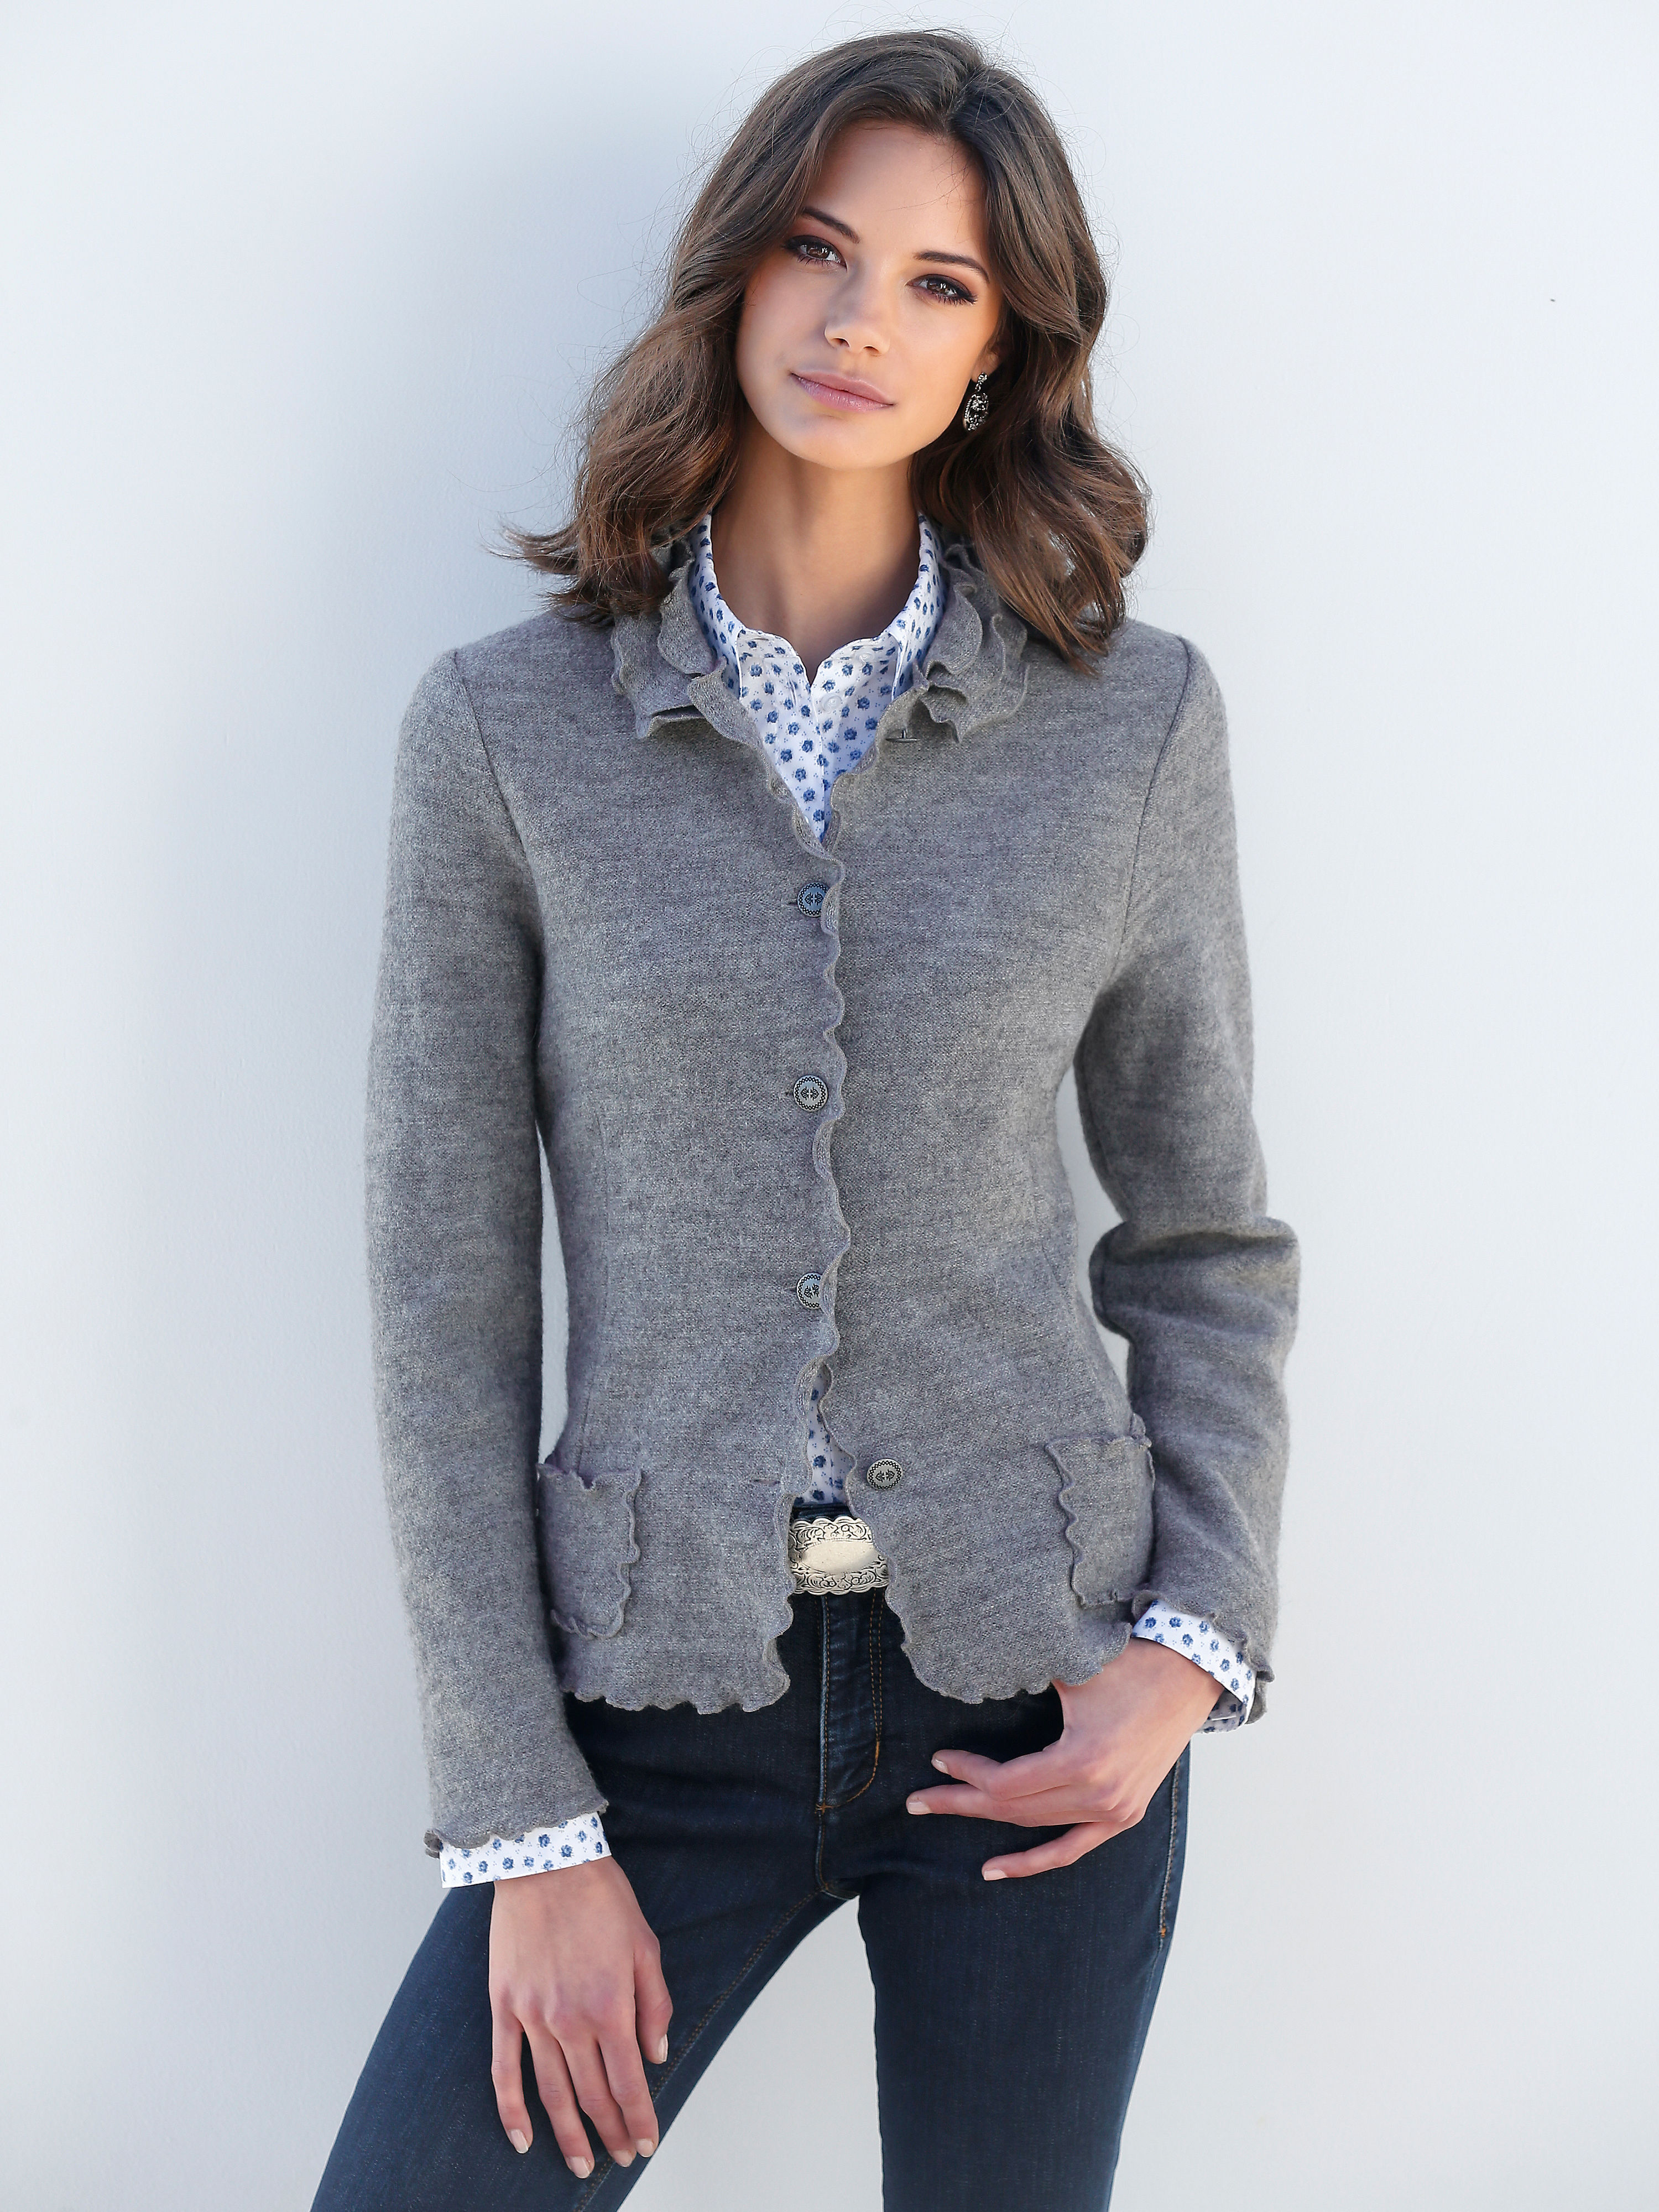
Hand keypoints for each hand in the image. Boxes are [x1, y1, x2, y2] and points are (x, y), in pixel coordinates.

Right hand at [488, 1855, 671, 2176]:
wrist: (545, 1861)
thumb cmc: (601, 1898)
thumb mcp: (645, 1945)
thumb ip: (654, 2005)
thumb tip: (656, 2055)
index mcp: (610, 2006)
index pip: (628, 2082)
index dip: (639, 2119)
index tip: (646, 2143)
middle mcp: (570, 2021)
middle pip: (593, 2095)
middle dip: (611, 2132)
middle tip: (621, 2157)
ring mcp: (532, 2017)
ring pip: (551, 2093)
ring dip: (568, 2134)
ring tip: (581, 2164)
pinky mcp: (504, 2007)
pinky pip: (504, 2069)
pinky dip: (511, 2111)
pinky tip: (522, 2139)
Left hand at [906, 1637, 1219, 1878]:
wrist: (1187, 1676)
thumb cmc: (1126, 1665)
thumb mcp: (1069, 1668)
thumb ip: (1021, 1676)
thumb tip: (970, 1674)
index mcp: (1082, 1761)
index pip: (1006, 1782)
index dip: (966, 1774)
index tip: (938, 1761)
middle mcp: (1099, 1795)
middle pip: (1014, 1810)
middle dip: (961, 1803)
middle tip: (918, 1801)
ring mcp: (1115, 1811)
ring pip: (1038, 1828)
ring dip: (991, 1827)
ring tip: (947, 1817)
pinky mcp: (1125, 1815)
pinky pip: (1072, 1847)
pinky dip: (1035, 1860)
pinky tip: (998, 1869)